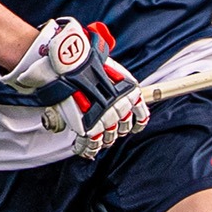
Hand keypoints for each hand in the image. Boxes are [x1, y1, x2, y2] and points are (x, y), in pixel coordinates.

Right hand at [0, 18, 149, 157]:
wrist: (70, 62)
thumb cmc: (85, 61)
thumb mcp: (106, 67)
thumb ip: (110, 82)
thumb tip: (105, 89)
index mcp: (130, 91)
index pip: (141, 115)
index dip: (137, 123)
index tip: (134, 127)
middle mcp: (122, 106)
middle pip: (122, 128)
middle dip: (114, 131)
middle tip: (106, 131)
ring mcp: (106, 118)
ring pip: (109, 138)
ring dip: (101, 140)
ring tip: (93, 140)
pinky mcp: (90, 127)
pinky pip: (91, 143)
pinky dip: (87, 148)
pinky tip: (84, 150)